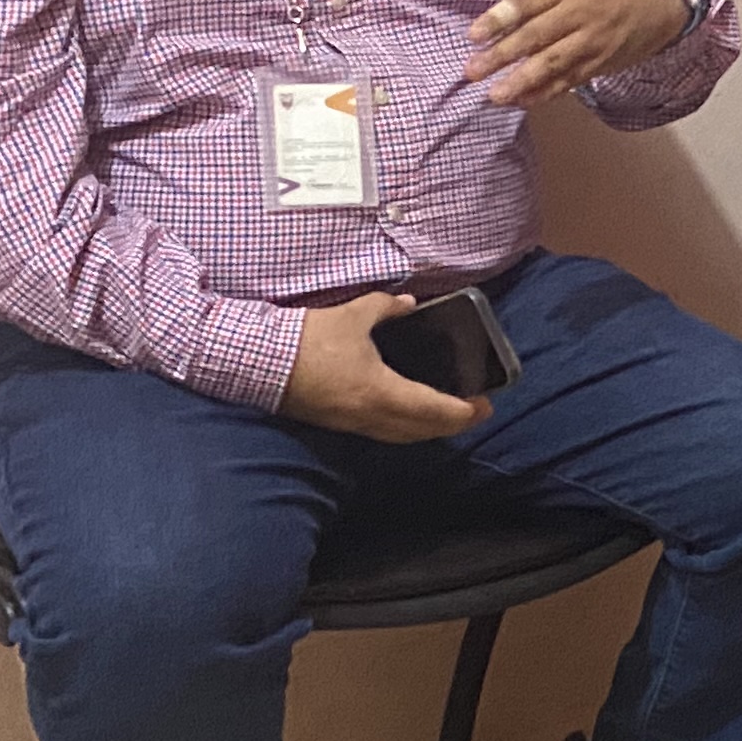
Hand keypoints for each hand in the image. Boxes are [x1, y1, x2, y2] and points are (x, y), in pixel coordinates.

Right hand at [279, 291, 493, 442]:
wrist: (257, 362)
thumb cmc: (307, 340)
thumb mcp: (353, 315)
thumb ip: (387, 308)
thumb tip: (410, 303)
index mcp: (382, 392)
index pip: (436, 411)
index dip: (465, 412)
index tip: (484, 404)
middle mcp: (371, 416)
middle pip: (423, 431)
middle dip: (454, 424)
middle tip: (475, 410)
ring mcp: (352, 424)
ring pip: (402, 437)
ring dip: (429, 430)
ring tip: (448, 415)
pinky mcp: (337, 424)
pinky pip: (382, 433)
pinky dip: (404, 429)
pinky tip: (408, 416)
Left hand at [465, 0, 692, 106]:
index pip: (527, 2)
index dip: (500, 18)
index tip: (473, 35)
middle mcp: (578, 13)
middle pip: (536, 37)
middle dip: (503, 56)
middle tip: (472, 71)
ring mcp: (590, 41)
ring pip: (554, 63)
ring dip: (524, 81)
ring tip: (496, 95)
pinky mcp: (600, 62)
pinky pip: (571, 80)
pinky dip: (548, 92)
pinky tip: (524, 101)